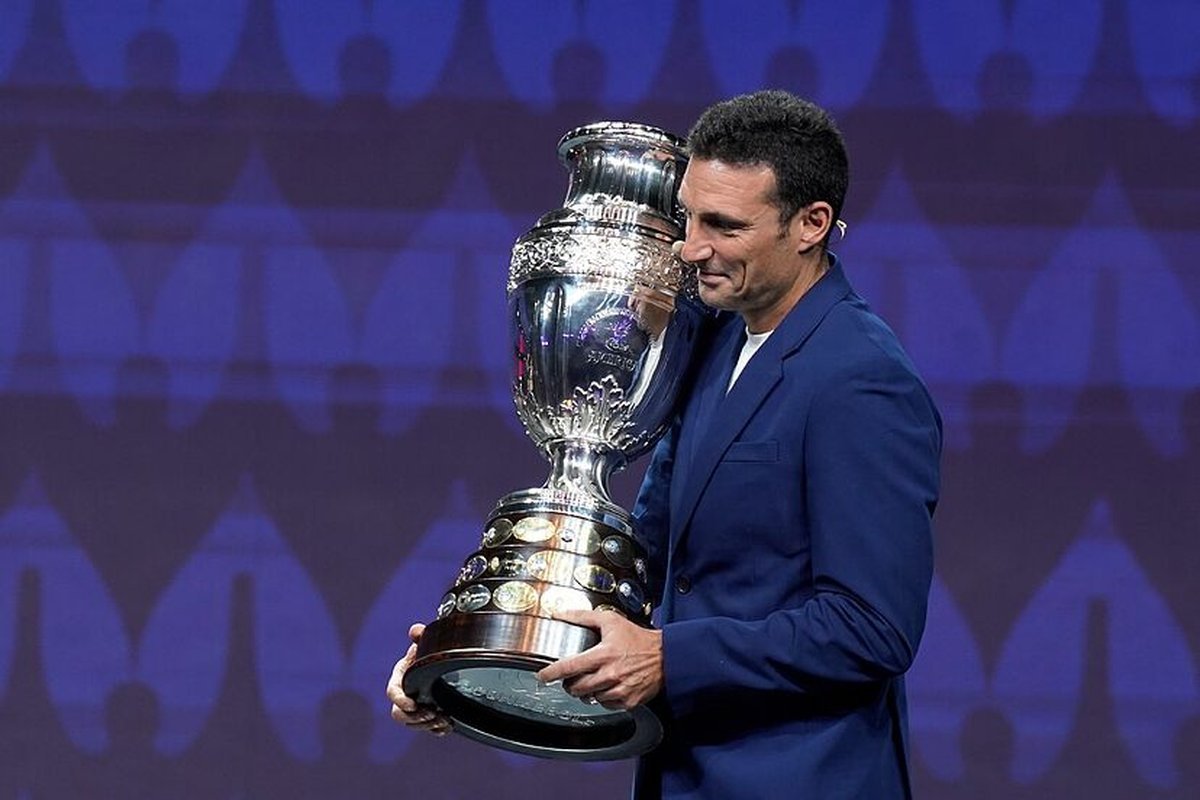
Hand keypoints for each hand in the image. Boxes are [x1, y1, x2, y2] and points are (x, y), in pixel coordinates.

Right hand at [386, 623, 451, 734]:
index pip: (393, 693)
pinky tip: (448, 726)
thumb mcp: (426, 642)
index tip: (412, 704)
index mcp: (401, 677)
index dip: (400, 700)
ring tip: (444, 718)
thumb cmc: (430, 650)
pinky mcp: (428, 716)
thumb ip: (421, 635)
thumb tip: (415, 630)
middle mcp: (405, 695)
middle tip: (432, 713)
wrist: (443, 659)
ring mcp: (416, 708)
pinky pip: (428, 729)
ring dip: (427, 725)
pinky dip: (437, 730)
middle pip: (399, 715)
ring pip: (414, 724)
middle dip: (414, 718)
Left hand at [535, 609, 663, 709]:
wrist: (666, 656)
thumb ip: (583, 616)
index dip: (551, 673)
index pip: (569, 667)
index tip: (542, 676)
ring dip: (586, 691)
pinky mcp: (628, 701)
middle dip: (568, 684)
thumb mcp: (610, 621)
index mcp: (603, 655)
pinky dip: (602, 697)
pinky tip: (607, 686)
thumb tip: (560, 613)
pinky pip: (606, 704)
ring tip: (591, 680)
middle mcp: (610, 674)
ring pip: (590, 698)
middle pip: (576, 687)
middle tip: (571, 678)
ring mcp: (619, 690)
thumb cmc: (638, 638)